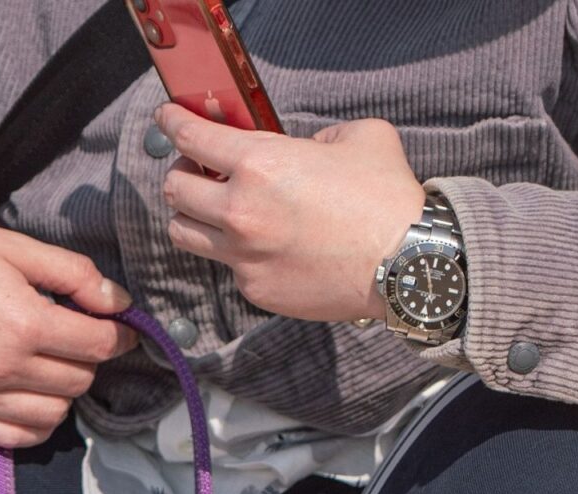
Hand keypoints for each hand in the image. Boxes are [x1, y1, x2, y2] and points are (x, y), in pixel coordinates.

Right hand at [0, 172, 136, 447]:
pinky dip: (36, 421)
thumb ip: (72, 273)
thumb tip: (118, 302)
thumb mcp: (12, 246)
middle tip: (74, 332)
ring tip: (49, 359)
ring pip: (56, 414)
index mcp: (21, 322)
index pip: (98, 345)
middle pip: (80, 380)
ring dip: (64, 389)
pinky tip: (30, 392)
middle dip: (88, 356)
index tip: (118, 324)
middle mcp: (2, 368)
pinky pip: (18, 437)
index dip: (119, 333)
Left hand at [156, 105, 426, 322]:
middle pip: (174, 190)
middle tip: (200, 170)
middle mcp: (240, 212)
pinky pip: (229, 266)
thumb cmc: (387, 198)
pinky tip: (269, 245)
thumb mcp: (359, 137)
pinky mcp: (256, 289)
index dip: (173, 123)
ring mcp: (244, 256)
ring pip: (184, 233)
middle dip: (182, 173)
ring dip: (192, 216)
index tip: (168, 120)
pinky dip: (238, 253)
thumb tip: (306, 146)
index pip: (190, 138)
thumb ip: (319, 134)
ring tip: (216, 210)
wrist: (408, 265)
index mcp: (259, 164)